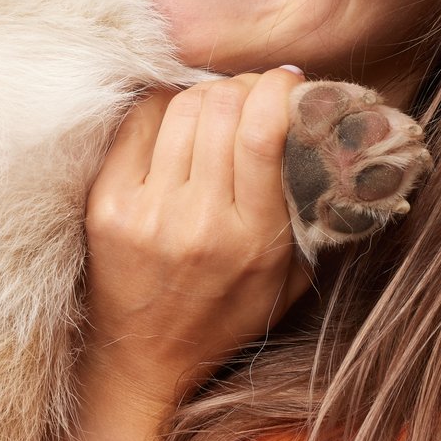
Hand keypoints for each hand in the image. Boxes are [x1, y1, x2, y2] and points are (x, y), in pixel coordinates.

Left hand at [80, 69, 312, 412]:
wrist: (143, 359)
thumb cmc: (225, 315)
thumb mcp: (290, 278)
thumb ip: (312, 212)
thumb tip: (334, 135)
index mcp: (251, 239)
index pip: (262, 134)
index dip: (276, 89)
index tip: (288, 80)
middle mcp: (196, 222)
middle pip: (220, 109)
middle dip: (244, 85)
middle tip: (254, 90)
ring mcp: (145, 211)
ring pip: (179, 108)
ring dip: (206, 92)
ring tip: (219, 104)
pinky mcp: (106, 204)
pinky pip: (139, 123)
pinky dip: (164, 109)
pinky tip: (177, 120)